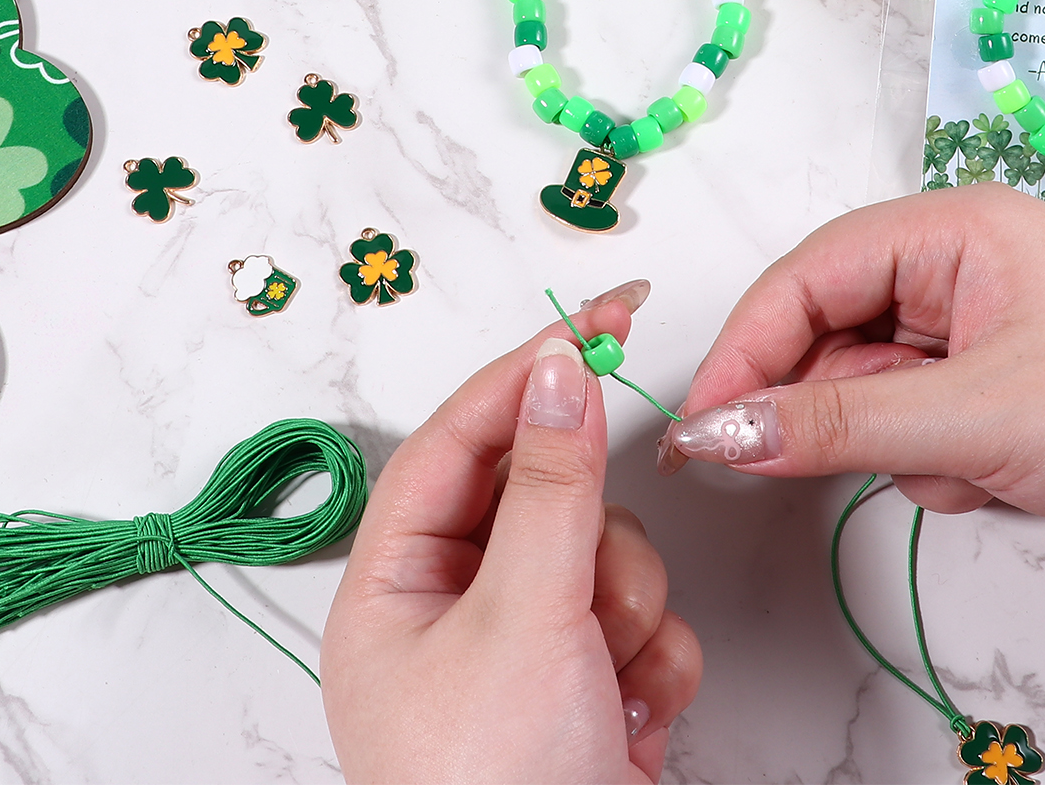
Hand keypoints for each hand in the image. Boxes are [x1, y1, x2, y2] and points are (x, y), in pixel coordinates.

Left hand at [323, 280, 701, 783]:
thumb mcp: (523, 621)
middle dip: (591, 539)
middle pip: (542, 497)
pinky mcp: (583, 697)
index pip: (462, 437)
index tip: (603, 315)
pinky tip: (630, 729)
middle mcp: (450, 613)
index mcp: (394, 585)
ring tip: (607, 686)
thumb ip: (552, 485)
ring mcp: (522, 657)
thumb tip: (559, 367)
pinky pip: (636, 625)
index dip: (529, 369)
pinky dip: (649, 668)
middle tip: (596, 591)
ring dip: (627, 613)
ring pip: (602, 557)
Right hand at [660, 184, 1044, 704]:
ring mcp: (980, 337)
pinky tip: (990, 483)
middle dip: (818, 403)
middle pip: (832, 329)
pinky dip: (931, 466)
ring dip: (889, 443)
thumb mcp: (973, 417)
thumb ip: (834, 425)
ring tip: (955, 468)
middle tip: (765, 460)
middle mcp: (962, 271)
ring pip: (868, 389)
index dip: (749, 342)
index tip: (701, 414)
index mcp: (957, 229)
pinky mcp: (996, 398)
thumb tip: (722, 429)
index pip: (813, 273)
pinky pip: (910, 428)